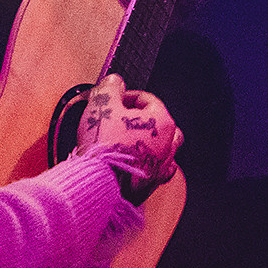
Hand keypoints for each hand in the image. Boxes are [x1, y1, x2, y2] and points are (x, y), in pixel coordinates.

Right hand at [72, 73, 182, 194]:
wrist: (99, 184)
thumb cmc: (104, 147)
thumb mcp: (102, 105)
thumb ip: (110, 88)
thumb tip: (114, 82)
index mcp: (162, 122)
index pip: (148, 99)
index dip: (127, 96)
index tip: (113, 99)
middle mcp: (168, 145)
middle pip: (161, 123)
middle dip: (142, 119)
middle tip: (121, 120)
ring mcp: (161, 166)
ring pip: (162, 148)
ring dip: (147, 142)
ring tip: (128, 141)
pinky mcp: (151, 185)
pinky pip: (154, 170)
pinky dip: (145, 164)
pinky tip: (131, 163)